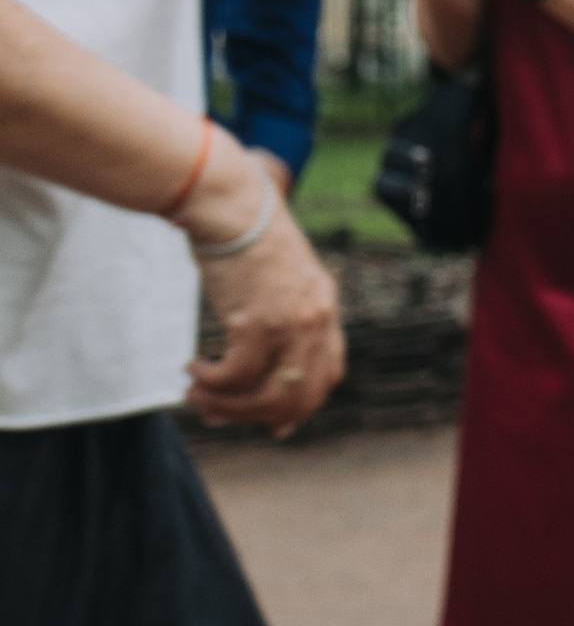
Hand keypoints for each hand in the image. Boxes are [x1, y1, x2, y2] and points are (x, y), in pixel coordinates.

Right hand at [180, 141, 343, 437]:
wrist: (229, 201)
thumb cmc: (242, 231)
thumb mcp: (277, 274)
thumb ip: (280, 309)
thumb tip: (252, 348)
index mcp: (326, 306)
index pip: (329, 372)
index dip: (302, 405)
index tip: (275, 424)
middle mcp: (317, 318)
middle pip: (300, 395)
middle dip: (258, 416)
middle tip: (219, 417)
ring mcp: (292, 323)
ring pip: (266, 394)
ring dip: (228, 406)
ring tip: (198, 398)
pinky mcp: (258, 322)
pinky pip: (236, 375)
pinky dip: (212, 383)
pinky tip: (192, 371)